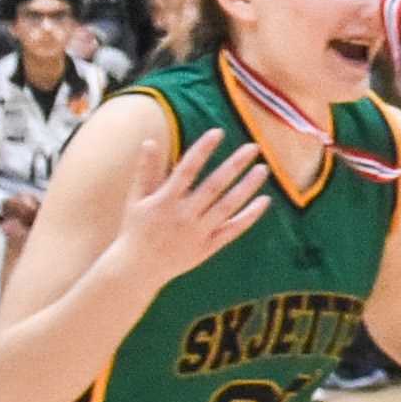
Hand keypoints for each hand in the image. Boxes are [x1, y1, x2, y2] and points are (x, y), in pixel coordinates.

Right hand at [113, 129, 274, 287]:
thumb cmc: (136, 229)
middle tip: (254, 147)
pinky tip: (264, 200)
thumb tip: (149, 141)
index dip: (203, 150)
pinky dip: (249, 216)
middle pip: (214, 185)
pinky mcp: (208, 247)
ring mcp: (198, 232)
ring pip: (228, 206)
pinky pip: (233, 230)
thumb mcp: (136, 199)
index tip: (218, 131)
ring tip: (263, 169)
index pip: (187, 169)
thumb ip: (146, 171)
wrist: (137, 269)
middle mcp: (183, 215)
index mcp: (164, 200)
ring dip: (247, 187)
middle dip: (235, 165)